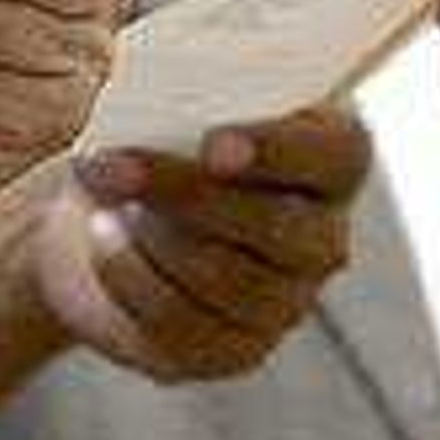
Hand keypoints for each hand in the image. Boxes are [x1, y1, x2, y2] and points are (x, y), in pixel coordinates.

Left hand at [33, 101, 369, 380]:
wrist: (105, 207)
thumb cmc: (157, 133)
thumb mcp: (177, 95)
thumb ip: (194, 87)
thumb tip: (166, 92)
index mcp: (329, 160)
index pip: (337, 155)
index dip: (280, 151)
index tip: (211, 146)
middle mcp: (321, 238)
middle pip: (281, 228)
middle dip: (188, 196)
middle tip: (115, 168)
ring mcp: (284, 304)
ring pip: (233, 282)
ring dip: (154, 239)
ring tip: (104, 199)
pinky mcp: (233, 352)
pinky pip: (187, 326)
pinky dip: (132, 278)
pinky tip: (103, 239)